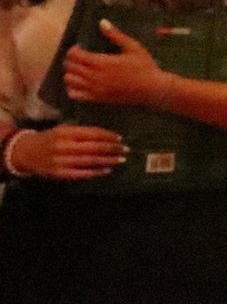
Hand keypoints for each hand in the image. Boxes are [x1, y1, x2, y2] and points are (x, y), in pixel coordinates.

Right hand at [5, 124, 126, 179]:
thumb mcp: (61, 129)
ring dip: (108, 160)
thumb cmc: (48, 139)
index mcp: (65, 133)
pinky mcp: (59, 173)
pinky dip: (96, 172)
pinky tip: (107, 170)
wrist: (24, 153)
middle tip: (126, 149)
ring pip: (90, 161)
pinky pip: (81, 173)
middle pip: (93, 147)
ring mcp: (61, 161)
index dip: (108, 136)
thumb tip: (105, 134)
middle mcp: (63, 146)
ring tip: (121, 159)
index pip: (91, 133)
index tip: (120, 138)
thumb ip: (80, 131)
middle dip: (112, 148)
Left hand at [58, 23, 169, 107]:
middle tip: (80, 58)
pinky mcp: (97, 99)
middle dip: (72, 60)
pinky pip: (74, 94)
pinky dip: (73, 88)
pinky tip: (82, 83)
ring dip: (71, 73)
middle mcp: (95, 76)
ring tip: (81, 70)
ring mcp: (95, 89)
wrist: (153, 90)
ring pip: (69, 80)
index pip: (74, 55)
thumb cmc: (145, 67)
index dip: (74, 50)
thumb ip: (116, 35)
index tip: (81, 48)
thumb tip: (102, 22)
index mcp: (102, 62)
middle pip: (70, 67)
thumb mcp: (133, 48)